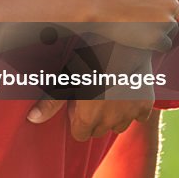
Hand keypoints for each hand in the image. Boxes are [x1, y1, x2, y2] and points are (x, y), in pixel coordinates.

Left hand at [28, 46, 154, 140]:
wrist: (120, 42)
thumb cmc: (87, 58)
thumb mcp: (64, 79)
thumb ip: (50, 103)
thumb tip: (32, 119)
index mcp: (88, 118)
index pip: (80, 135)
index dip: (76, 120)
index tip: (76, 105)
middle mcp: (110, 121)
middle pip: (98, 131)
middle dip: (93, 120)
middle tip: (91, 96)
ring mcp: (130, 113)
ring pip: (119, 126)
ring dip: (113, 117)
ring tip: (107, 95)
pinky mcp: (146, 104)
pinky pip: (139, 117)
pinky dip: (132, 109)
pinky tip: (124, 92)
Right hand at [85, 0, 178, 50]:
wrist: (88, 0)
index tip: (140, 1)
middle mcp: (172, 1)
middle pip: (174, 11)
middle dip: (158, 13)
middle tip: (134, 13)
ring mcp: (166, 21)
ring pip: (170, 28)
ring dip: (156, 28)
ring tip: (134, 24)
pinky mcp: (157, 38)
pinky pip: (164, 44)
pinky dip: (153, 43)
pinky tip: (138, 36)